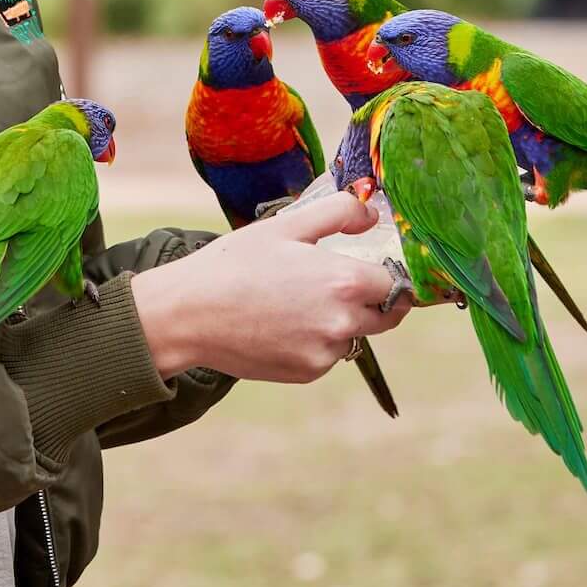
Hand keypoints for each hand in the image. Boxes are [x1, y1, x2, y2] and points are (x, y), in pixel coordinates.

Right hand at [130, 192, 414, 382]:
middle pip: (387, 316)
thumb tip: (372, 214)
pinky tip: (283, 323)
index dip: (391, 275)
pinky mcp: (307, 373)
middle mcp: (342, 323)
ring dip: (343, 321)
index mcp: (344, 281)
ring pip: (355, 336)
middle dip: (377, 301)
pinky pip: (328, 354)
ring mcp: (325, 353)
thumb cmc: (234, 264)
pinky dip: (317, 340)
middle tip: (344, 285)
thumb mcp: (286, 226)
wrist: (189, 315)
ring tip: (298, 302)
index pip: (397, 285)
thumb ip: (338, 214)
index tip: (378, 269)